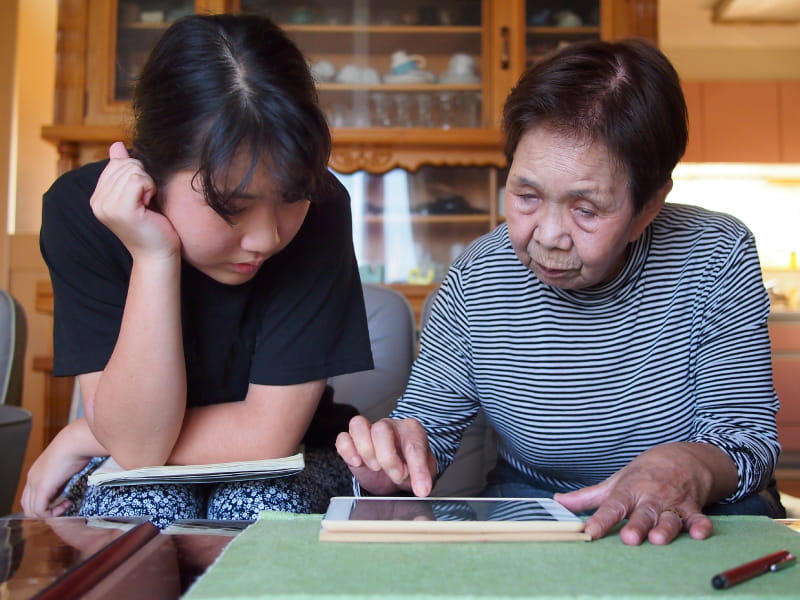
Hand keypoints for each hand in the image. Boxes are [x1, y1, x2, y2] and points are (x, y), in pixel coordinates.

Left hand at [21, 420, 106, 517]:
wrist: (74, 442)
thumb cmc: (74, 449)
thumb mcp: (65, 466)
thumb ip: (60, 479)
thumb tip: (65, 488)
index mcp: (35, 473)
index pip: (30, 497)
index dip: (44, 503)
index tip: (62, 499)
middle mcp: (31, 479)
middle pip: (27, 506)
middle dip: (45, 511)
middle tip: (62, 506)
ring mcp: (34, 484)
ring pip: (32, 511)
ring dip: (49, 513)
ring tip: (64, 506)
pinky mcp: (42, 488)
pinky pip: (40, 511)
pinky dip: (53, 513)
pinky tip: (66, 504)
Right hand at [90, 142, 179, 261]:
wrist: (159, 254)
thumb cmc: (153, 226)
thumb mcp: (136, 193)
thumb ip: (124, 170)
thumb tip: (117, 145)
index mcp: (97, 198)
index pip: (117, 164)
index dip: (137, 175)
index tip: (141, 198)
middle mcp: (97, 202)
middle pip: (126, 165)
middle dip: (144, 179)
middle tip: (146, 203)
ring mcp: (107, 206)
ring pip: (133, 171)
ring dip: (149, 185)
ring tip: (147, 206)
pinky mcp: (122, 210)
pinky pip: (139, 180)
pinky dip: (150, 189)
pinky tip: (150, 206)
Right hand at [335, 416, 436, 496]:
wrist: (395, 474)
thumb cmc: (409, 467)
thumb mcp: (424, 472)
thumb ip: (423, 476)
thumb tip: (422, 488)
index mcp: (411, 430)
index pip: (413, 444)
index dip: (416, 467)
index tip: (420, 488)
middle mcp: (388, 426)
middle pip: (381, 430)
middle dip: (388, 457)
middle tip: (396, 476)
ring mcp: (368, 431)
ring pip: (358, 424)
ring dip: (365, 449)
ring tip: (374, 467)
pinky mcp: (351, 442)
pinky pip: (342, 438)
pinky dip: (347, 450)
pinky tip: (357, 463)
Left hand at [555, 442, 737, 544]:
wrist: (682, 458)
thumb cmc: (643, 474)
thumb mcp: (614, 482)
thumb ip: (587, 497)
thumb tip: (557, 502)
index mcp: (628, 491)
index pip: (611, 506)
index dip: (600, 520)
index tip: (589, 532)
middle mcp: (650, 498)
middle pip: (642, 514)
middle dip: (636, 526)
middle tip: (629, 538)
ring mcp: (672, 503)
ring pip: (669, 518)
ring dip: (665, 528)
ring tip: (658, 539)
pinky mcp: (693, 508)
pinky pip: (698, 518)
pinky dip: (701, 526)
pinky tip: (701, 533)